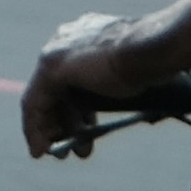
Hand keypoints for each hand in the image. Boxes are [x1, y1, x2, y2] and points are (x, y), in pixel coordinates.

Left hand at [22, 12, 164, 160]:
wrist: (152, 49)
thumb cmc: (156, 61)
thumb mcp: (139, 79)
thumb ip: (130, 91)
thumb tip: (151, 116)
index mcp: (90, 36)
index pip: (75, 77)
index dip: (77, 107)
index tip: (84, 130)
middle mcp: (69, 39)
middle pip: (56, 88)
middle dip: (62, 121)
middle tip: (70, 148)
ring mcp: (58, 51)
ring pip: (44, 98)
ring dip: (50, 129)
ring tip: (59, 155)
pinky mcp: (50, 66)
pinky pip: (34, 103)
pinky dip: (35, 128)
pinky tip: (39, 150)